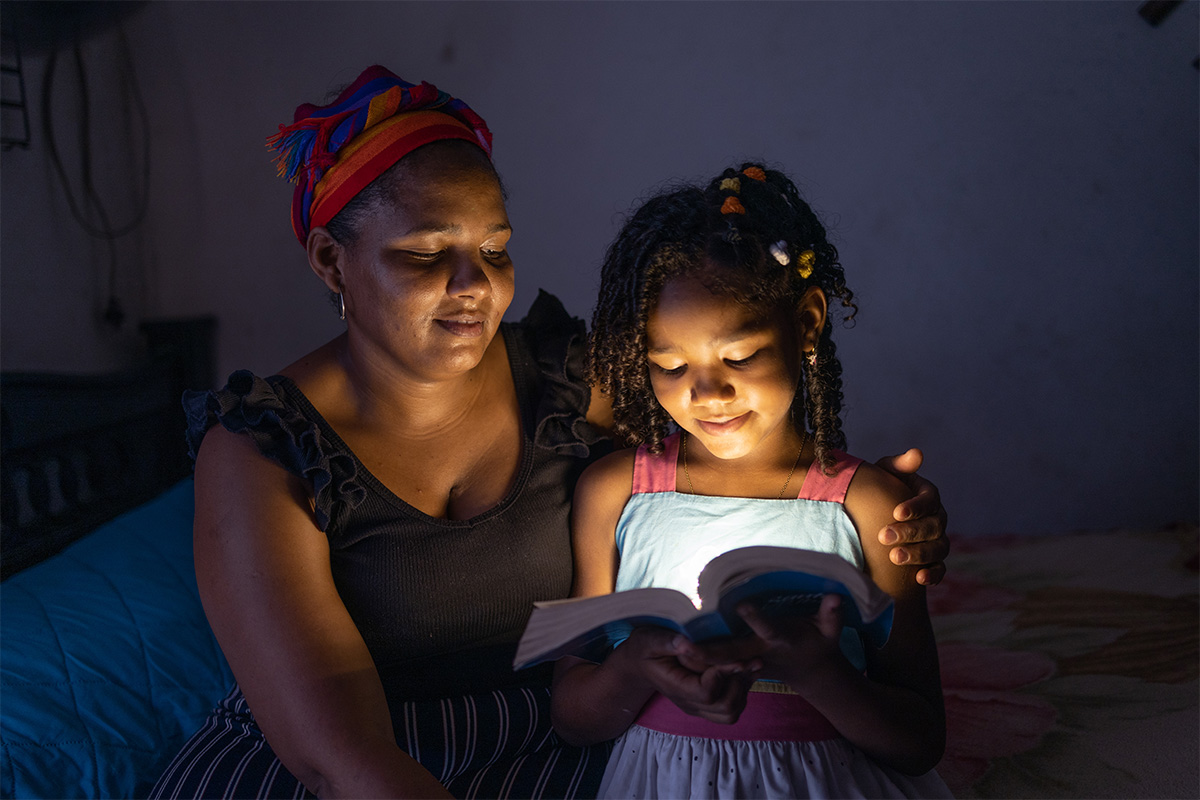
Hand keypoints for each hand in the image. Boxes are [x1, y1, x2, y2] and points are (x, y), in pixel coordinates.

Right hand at [624, 627, 754, 724]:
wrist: (639, 664)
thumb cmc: (644, 649)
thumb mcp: (649, 639)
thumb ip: (666, 642)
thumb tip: (686, 643)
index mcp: (676, 688)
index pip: (707, 693)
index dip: (724, 675)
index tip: (735, 657)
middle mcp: (689, 703)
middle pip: (725, 708)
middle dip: (739, 684)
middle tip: (749, 660)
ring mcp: (698, 706)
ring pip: (731, 713)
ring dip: (744, 689)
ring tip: (749, 664)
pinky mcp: (706, 704)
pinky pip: (732, 708)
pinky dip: (742, 691)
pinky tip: (743, 670)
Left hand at [680, 596, 845, 690]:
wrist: (812, 673)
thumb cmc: (820, 645)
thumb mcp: (830, 633)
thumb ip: (832, 616)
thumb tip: (836, 596)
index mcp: (780, 642)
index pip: (767, 629)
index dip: (756, 618)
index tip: (741, 605)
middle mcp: (759, 652)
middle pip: (730, 653)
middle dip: (707, 651)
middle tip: (682, 645)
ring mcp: (748, 661)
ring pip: (719, 661)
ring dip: (697, 657)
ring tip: (673, 647)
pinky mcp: (740, 663)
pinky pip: (717, 663)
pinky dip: (699, 658)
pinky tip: (676, 649)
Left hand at [875, 448, 948, 584]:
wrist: (874, 516)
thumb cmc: (880, 490)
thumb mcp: (884, 474)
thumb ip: (897, 465)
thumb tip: (917, 454)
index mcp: (929, 496)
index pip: (930, 500)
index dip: (916, 507)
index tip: (896, 512)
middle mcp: (938, 518)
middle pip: (932, 527)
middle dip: (909, 532)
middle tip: (884, 536)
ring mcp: (938, 540)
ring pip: (938, 548)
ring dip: (918, 554)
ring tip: (895, 558)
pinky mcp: (934, 561)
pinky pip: (940, 569)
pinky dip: (933, 575)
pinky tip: (919, 579)